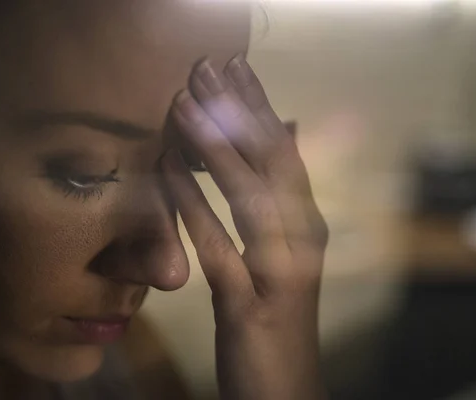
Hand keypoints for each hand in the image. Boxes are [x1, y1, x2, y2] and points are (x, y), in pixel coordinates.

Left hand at [162, 54, 327, 399]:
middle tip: (206, 68)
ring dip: (214, 146)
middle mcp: (303, 241)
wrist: (286, 391)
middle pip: (273, 162)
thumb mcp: (284, 254)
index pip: (286, 153)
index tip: (234, 68)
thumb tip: (287, 135)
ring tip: (183, 104)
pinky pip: (218, 246)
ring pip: (250, 197)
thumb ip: (283, 198)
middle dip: (240, 111)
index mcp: (309, 225)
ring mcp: (280, 273)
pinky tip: (166, 171)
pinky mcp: (248, 305)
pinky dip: (191, 204)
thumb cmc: (278, 318)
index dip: (260, 107)